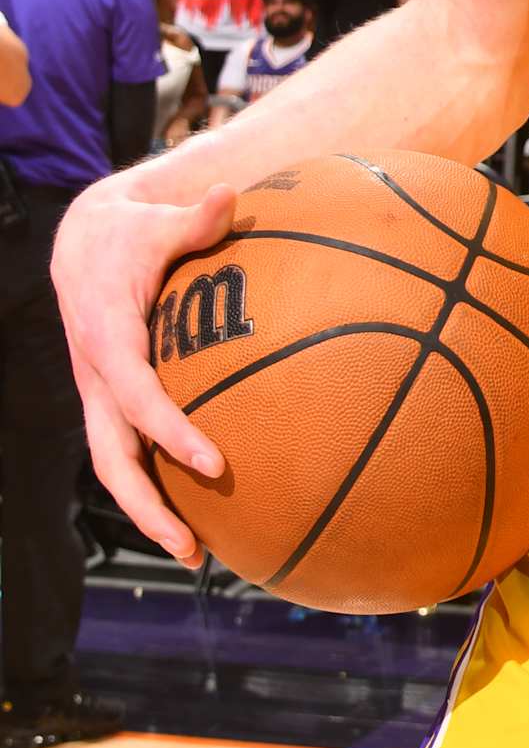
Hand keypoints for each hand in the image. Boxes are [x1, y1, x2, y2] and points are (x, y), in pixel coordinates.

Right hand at [50, 177, 237, 561]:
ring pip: (113, 465)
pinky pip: (127, 451)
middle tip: (192, 546)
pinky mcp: (108, 401)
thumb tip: (225, 195)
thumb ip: (196, 219)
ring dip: (147, 511)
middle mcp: (95, 374)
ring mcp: (98, 393)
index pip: (135, 393)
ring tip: (197, 551)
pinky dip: (154, 484)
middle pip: (110, 455)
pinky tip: (199, 512)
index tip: (214, 462)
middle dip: (146, 505)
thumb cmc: (131, 234)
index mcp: (106, 333)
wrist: (84, 243)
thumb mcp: (158, 224)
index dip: (169, 430)